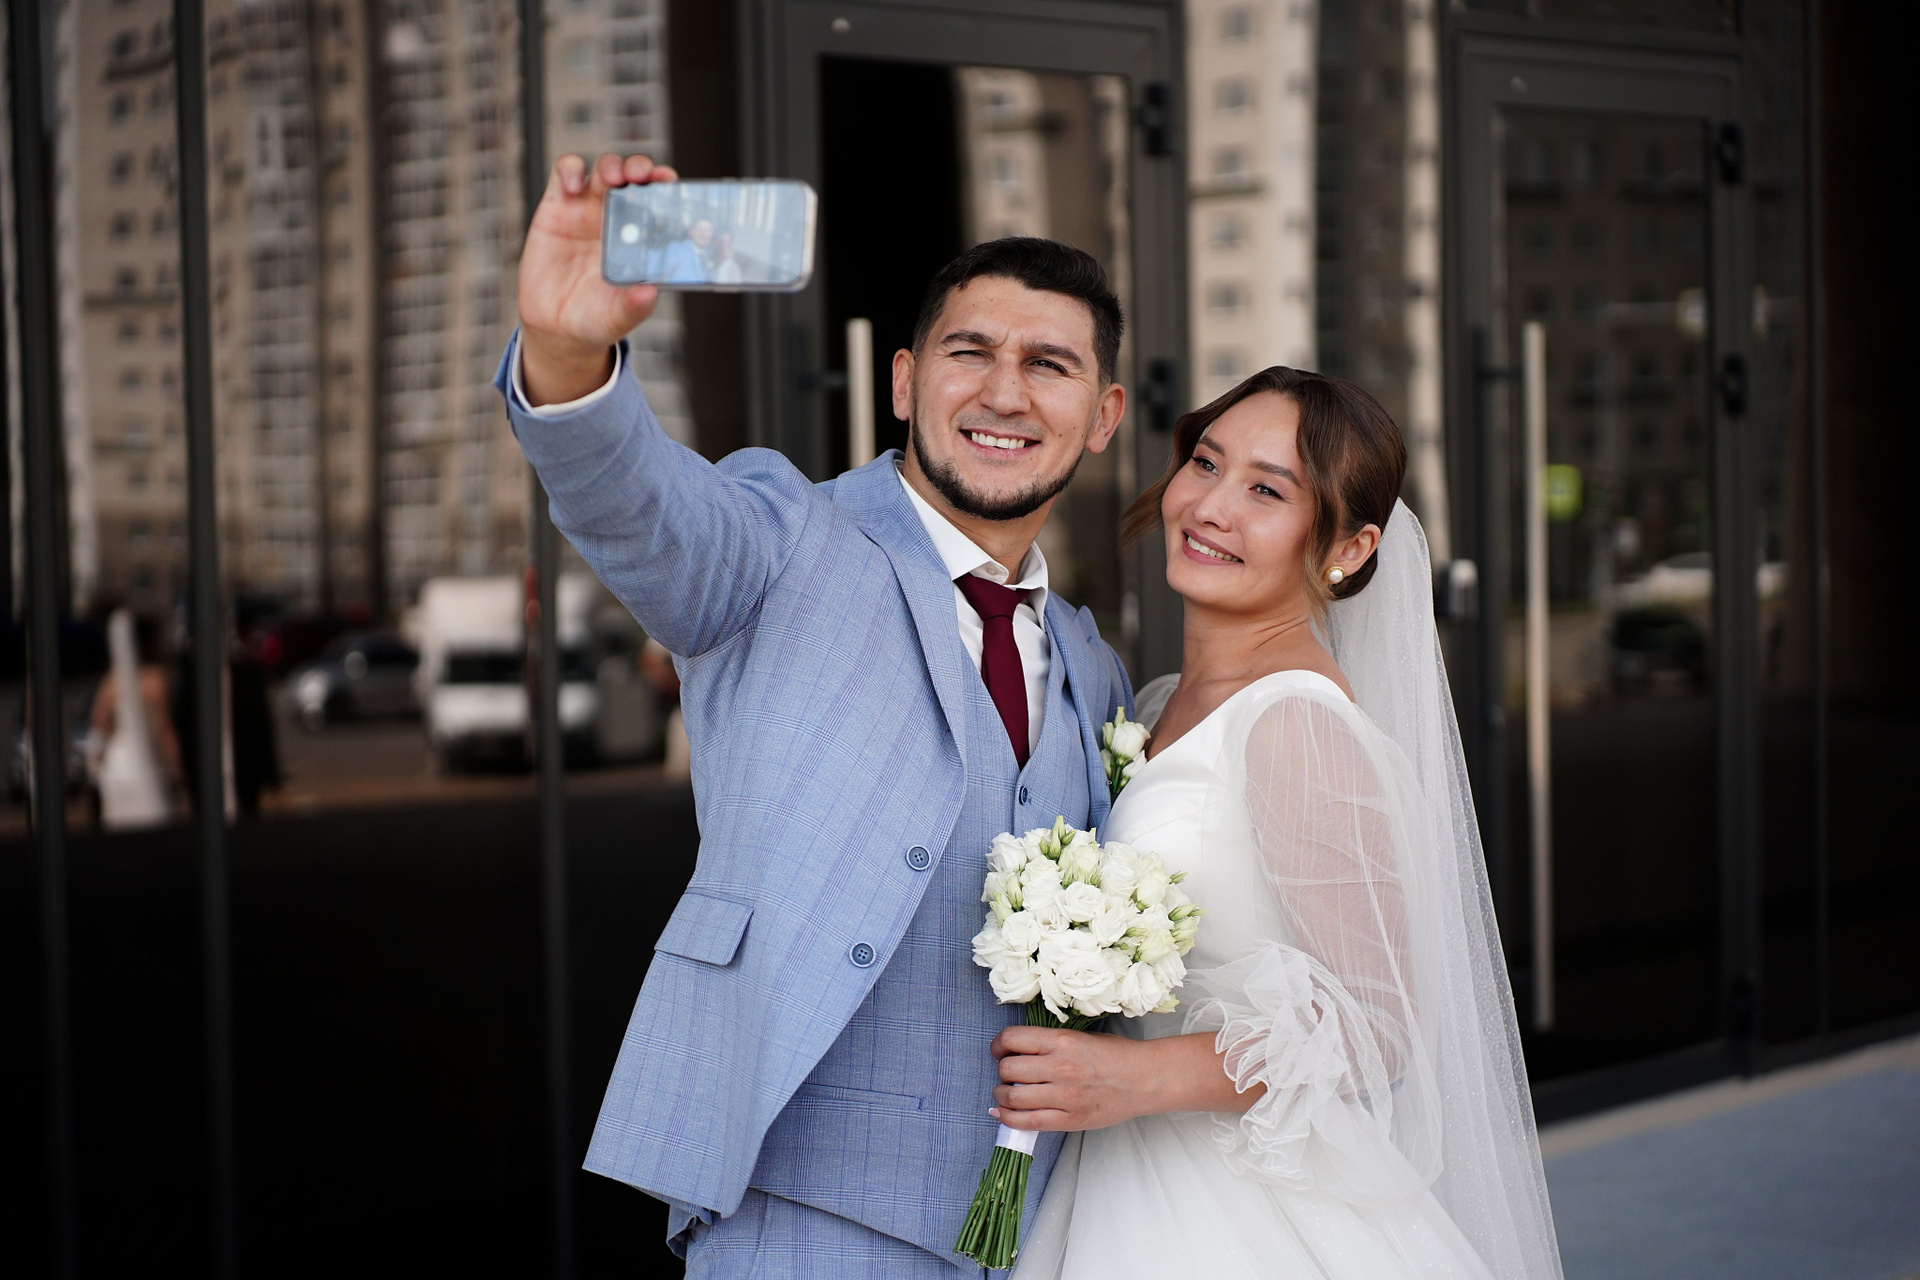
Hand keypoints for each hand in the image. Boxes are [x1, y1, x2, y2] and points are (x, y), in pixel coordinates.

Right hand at [518, 153, 677, 404]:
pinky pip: (564, 174)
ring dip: (611, 166)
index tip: (671, 184)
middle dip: (641, 167)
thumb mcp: (619, 318)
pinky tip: (574, 186)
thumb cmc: (595, 319)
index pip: (660, 201)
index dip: (667, 187)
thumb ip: (635, 306)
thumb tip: (649, 292)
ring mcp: (588, 210)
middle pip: (634, 177)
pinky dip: (570, 170)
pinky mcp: (557, 208)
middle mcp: (619, 219)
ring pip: (604, 170)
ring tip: (612, 180)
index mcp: (641, 238)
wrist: (555, 327)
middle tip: (641, 177)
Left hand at [988, 1026, 1161, 1132]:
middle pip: (1008, 1069)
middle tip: (1007, 1073)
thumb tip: (1016, 1052)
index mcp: (1063, 1041)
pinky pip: (1028, 1122)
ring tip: (1006, 1093)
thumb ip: (1049, 1043)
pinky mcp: (1071, 1120)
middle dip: (1001, 1071)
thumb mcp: (1080, 1037)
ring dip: (1001, 1096)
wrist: (1145, 1079)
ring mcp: (1065, 1096)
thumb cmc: (1115, 1055)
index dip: (999, 1045)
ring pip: (1013, 1097)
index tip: (1000, 1050)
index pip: (1012, 1039)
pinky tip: (1003, 1114)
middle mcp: (1061, 1067)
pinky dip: (1008, 1119)